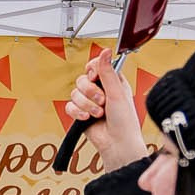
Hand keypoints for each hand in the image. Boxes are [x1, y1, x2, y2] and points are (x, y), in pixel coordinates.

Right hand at [65, 53, 148, 168]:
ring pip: (75, 93)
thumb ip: (108, 71)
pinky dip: (78, 113)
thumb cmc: (124, 121)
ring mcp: (89, 102)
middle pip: (82, 79)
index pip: (95, 65)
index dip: (93, 70)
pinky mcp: (80, 113)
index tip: (96, 77)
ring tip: (98, 113)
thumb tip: (106, 51)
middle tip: (101, 100)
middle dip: (90, 91)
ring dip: (86, 105)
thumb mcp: (117, 92)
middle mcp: (100, 90)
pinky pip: (69, 106)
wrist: (117, 143)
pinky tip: (87, 118)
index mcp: (112, 81)